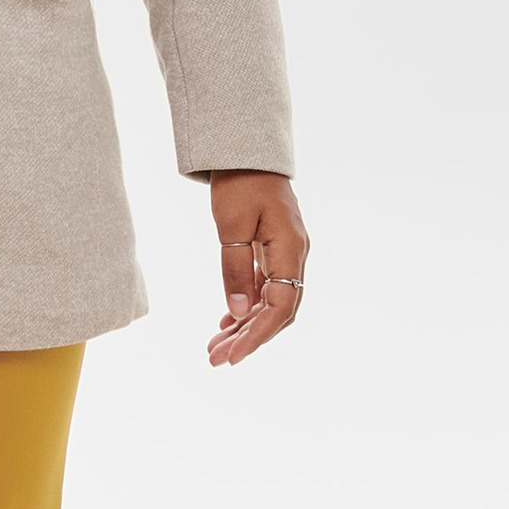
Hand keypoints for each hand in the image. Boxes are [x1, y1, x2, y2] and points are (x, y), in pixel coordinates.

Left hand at [206, 169, 307, 367]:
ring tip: (215, 346)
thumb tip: (240, 313)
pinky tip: (227, 321)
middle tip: (216, 359)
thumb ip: (236, 270)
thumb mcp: (231, 225)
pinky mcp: (272, 248)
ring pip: (270, 301)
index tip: (233, 356)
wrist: (243, 149)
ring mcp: (285, 253)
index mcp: (290, 251)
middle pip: (277, 311)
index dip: (258, 335)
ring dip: (245, 325)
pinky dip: (246, 305)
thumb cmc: (239, 181)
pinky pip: (264, 286)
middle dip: (248, 338)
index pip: (280, 307)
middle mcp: (294, 256)